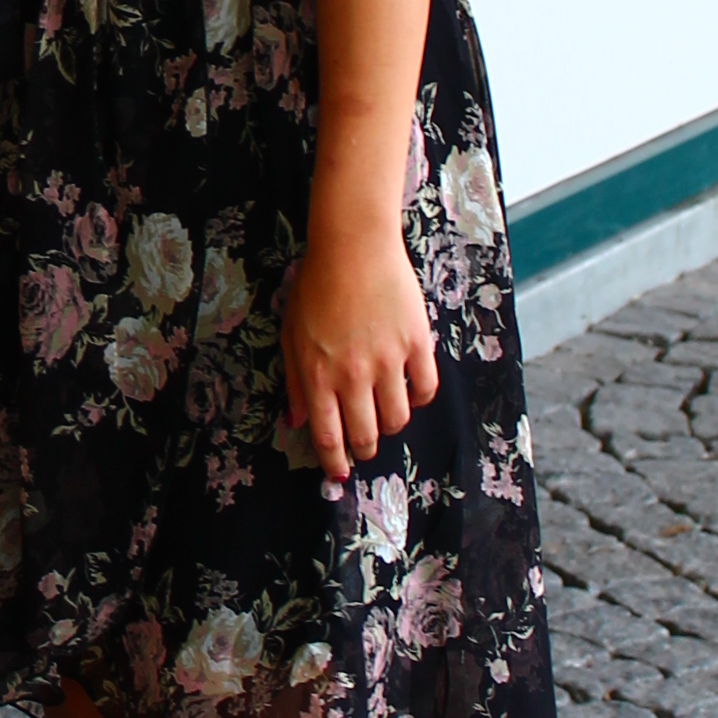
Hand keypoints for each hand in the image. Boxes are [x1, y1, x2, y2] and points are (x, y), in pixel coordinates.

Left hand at [280, 222, 438, 478]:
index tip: (339, 472)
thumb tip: (297, 421)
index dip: (334, 462)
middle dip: (365, 450)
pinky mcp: (417, 345)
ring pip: (398, 420)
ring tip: (387, 415)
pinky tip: (411, 390)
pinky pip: (426, 390)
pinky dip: (419, 399)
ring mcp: (388, 361)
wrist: (354, 246)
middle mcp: (352, 375)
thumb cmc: (316, 286)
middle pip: (366, 435)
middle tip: (365, 445)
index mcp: (317, 375)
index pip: (327, 437)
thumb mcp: (292, 334)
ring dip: (392, 426)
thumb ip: (295, 381)